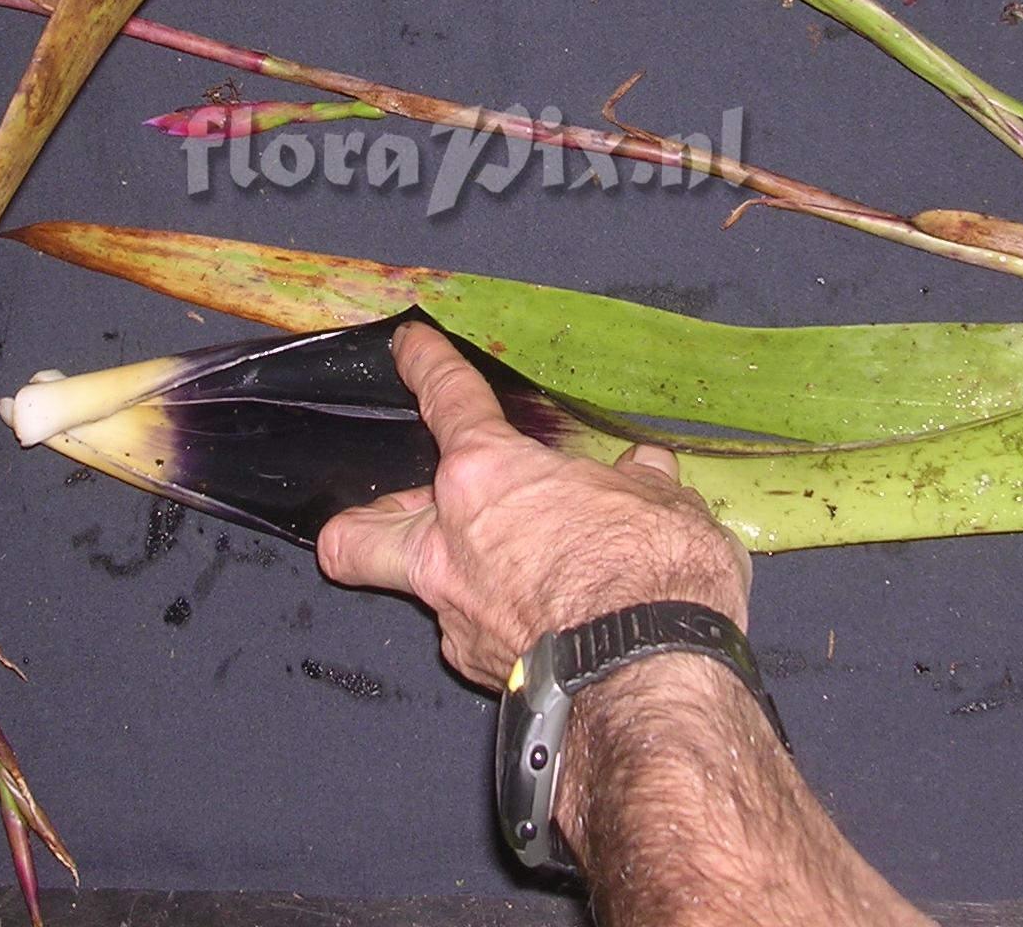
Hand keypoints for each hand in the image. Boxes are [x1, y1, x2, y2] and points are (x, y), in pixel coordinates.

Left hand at [316, 322, 752, 688]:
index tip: (410, 344)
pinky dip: (502, 625)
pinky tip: (544, 626)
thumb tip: (644, 474)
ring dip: (442, 579)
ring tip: (485, 576)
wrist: (649, 678)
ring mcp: (454, 613)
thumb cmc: (655, 571)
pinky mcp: (480, 671)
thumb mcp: (663, 507)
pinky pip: (473, 636)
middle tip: (408, 508)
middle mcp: (449, 543)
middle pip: (359, 529)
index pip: (447, 400)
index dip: (426, 365)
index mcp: (489, 477)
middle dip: (368, 518)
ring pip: (413, 593)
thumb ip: (639, 487)